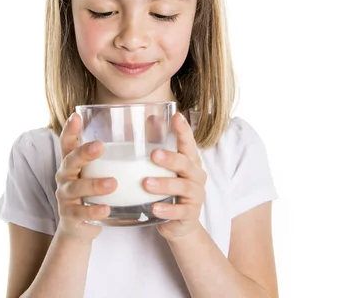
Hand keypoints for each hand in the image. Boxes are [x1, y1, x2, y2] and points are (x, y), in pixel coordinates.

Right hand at [55, 113, 116, 241]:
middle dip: (84, 154)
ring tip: (113, 183)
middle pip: (70, 161)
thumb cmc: (93, 192)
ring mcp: (66, 197)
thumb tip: (148, 128)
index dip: (70, 129)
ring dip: (94, 185)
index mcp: (72, 163)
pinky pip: (82, 213)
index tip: (76, 116)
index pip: (67, 143)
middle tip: (100, 147)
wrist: (80, 226)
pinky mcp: (71, 216)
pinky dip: (94, 211)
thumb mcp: (97, 173)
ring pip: (76, 188)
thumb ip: (111, 156)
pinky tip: (106, 209)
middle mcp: (65, 177)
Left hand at [143, 112, 206, 240]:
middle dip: (170, 158)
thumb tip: (150, 118)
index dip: (184, 130)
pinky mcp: (190, 214)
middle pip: (186, 163)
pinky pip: (179, 211)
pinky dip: (167, 210)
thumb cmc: (170, 192)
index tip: (177, 116)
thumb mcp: (165, 170)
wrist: (180, 225)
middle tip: (153, 154)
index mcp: (190, 162)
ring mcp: (195, 196)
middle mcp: (195, 176)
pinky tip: (154, 208)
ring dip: (164, 184)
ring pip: (182, 187)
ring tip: (146, 183)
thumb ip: (159, 146)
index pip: (188, 143)